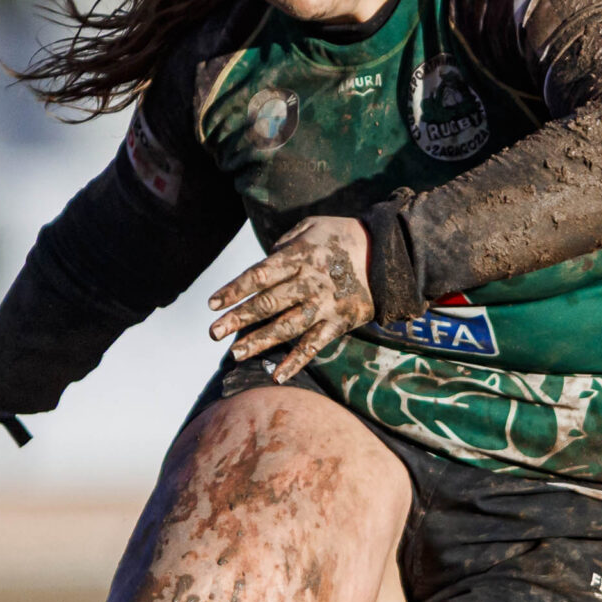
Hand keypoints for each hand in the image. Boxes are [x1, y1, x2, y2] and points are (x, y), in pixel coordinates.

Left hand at [208, 215, 375, 381]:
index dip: (235, 289)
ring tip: (234, 354)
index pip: (259, 275)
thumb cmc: (343, 235)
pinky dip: (297, 362)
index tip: (212, 303)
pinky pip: (315, 345)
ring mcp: (324, 305)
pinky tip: (277, 376)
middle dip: (238, 318)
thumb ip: (284, 243)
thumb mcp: (312, 226)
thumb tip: (264, 261)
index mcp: (299, 256)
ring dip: (260, 341)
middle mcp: (309, 282)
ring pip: (287, 327)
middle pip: (268, 303)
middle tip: (213, 333)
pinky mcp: (339, 322)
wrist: (389, 253)